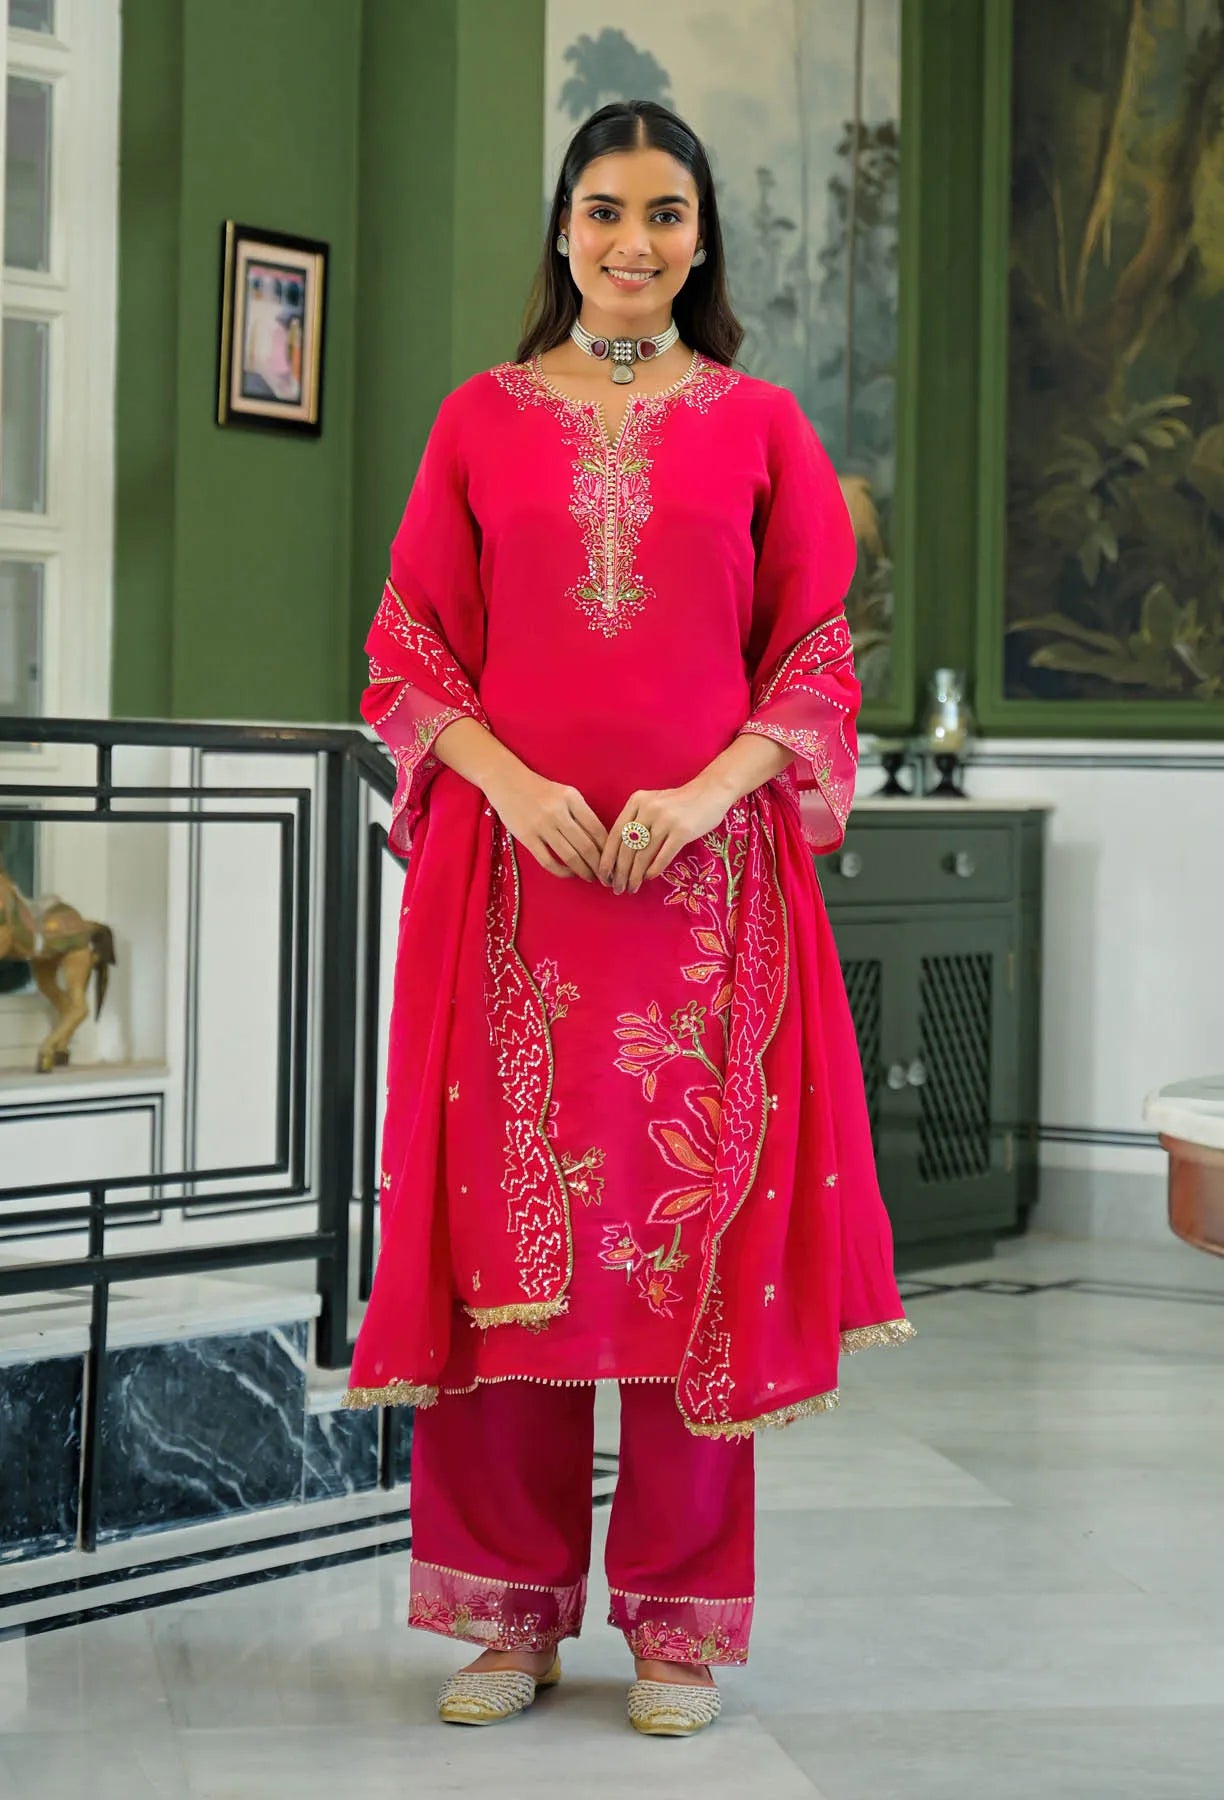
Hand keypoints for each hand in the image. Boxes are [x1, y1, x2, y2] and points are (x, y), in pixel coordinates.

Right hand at [482, 760, 606, 880]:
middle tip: (606, 876)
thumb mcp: (565, 793)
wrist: (507, 781)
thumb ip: (581, 813)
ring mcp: (541, 825)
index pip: (597, 829)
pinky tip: (569, 873)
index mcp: (572, 798)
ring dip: (584, 871)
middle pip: (586, 846)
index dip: (608, 849)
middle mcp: (558, 811)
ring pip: (570, 856)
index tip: (613, 860)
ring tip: (591, 878)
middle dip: (599, 865)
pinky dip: (562, 871)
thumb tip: (600, 842)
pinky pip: (548, 861)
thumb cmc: (540, 789)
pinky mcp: (526, 837)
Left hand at [599, 776, 735, 893]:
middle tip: (617, 888)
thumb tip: (617, 857)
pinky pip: (662, 856)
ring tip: (632, 888)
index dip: (607, 858)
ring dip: (635, 876)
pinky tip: (648, 878)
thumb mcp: (652, 804)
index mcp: (636, 801)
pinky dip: (653, 870)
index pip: (615, 834)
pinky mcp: (683, 831)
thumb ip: (635, 822)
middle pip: (627, 847)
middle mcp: (648, 809)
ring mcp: (666, 819)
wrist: (710, 792)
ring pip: (643, 855)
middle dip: (620, 872)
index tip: (603, 876)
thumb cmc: (678, 803)